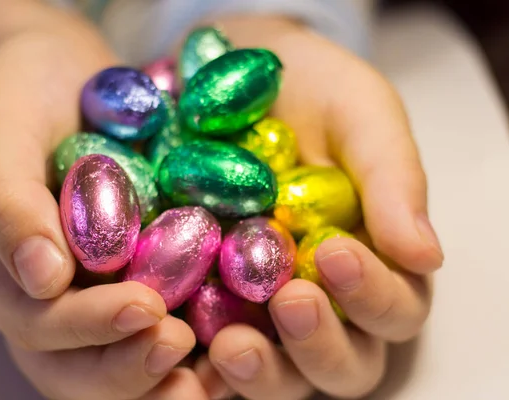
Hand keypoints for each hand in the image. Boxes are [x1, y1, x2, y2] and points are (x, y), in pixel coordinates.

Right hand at [0, 3, 204, 397]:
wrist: (59, 71)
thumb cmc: (19, 92)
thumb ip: (5, 201)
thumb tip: (41, 279)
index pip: (35, 324)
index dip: (87, 328)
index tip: (146, 306)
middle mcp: (45, 293)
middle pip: (76, 366)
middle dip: (129, 367)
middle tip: (181, 345)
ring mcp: (93, 285)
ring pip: (120, 355)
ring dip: (165, 373)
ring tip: (219, 365)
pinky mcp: (139, 268)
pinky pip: (165, 316)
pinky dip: (201, 335)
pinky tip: (241, 331)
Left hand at [192, 16, 442, 399]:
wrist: (229, 73)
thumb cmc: (309, 89)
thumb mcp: (359, 115)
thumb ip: (394, 179)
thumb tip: (426, 256)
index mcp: (375, 261)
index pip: (395, 307)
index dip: (374, 294)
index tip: (336, 253)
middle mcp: (326, 299)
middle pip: (344, 363)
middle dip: (321, 345)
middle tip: (292, 303)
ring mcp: (263, 309)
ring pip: (282, 375)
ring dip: (262, 372)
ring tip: (232, 346)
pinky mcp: (207, 304)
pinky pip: (209, 354)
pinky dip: (202, 367)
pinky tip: (181, 350)